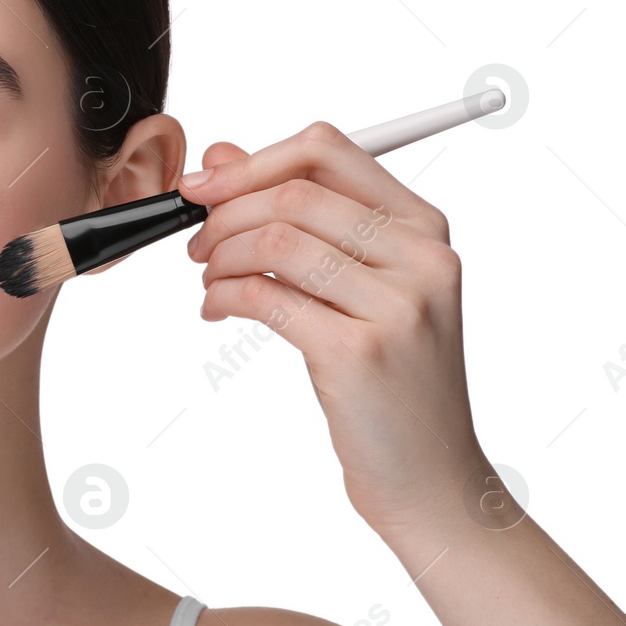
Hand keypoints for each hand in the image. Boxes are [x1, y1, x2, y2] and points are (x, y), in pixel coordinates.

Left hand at [181, 121, 485, 531]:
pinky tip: (217, 311)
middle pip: (293, 195)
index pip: (326, 151)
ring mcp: (397, 305)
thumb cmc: (387, 378)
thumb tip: (219, 156)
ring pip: (274, 242)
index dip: (250, 163)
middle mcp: (422, 258)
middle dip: (223, 215)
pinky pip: (264, 296)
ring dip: (219, 259)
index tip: (201, 188)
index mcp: (424, 227)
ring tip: (210, 284)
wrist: (429, 474)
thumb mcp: (352, 286)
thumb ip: (294, 217)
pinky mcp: (360, 352)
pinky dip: (223, 297)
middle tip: (196, 246)